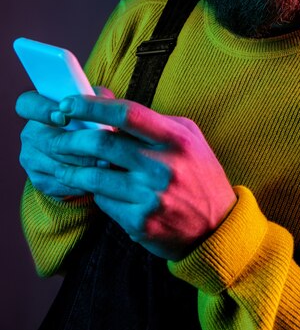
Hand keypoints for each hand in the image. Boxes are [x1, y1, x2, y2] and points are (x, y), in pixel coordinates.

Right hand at [16, 88, 112, 199]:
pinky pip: (61, 185)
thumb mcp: (96, 101)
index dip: (43, 110)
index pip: (27, 104)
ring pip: (57, 166)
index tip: (64, 116)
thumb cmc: (94, 117)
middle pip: (49, 143)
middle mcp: (30, 134)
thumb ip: (95, 99)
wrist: (90, 147)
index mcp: (37, 108)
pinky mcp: (41, 181)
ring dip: (84, 166)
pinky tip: (98, 177)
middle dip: (78, 146)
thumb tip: (99, 106)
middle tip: (102, 146)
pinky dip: (81, 183)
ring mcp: (31, 160)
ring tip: (107, 162)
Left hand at [50, 95, 236, 259]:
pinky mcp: (140, 222)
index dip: (92, 106)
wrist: (217, 226)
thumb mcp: (188, 137)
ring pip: (95, 176)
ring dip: (72, 167)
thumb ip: (152, 122)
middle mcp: (163, 167)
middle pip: (103, 143)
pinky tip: (96, 186)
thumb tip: (108, 106)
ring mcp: (151, 197)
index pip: (127, 113)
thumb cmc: (199, 173)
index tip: (68, 103)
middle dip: (70, 137)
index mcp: (176, 139)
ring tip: (61, 162)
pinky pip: (104, 201)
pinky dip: (96, 191)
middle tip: (52, 135)